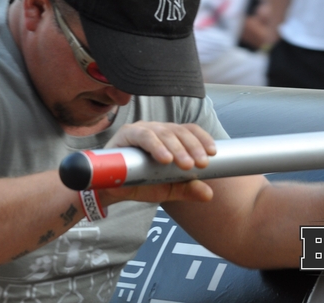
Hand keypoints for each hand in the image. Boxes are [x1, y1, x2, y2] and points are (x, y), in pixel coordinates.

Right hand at [99, 121, 216, 205]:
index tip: (213, 154)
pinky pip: (144, 136)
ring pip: (164, 132)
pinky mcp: (126, 133)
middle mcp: (157, 129)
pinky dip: (156, 146)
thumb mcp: (166, 188)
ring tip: (186, 164)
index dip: (202, 139)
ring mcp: (142, 129)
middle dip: (193, 147)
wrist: (110, 189)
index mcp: (168, 137)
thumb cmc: (138, 183)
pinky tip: (165, 158)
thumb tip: (209, 194)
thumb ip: (186, 189)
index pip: (189, 130)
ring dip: (177, 148)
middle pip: (179, 131)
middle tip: (201, 164)